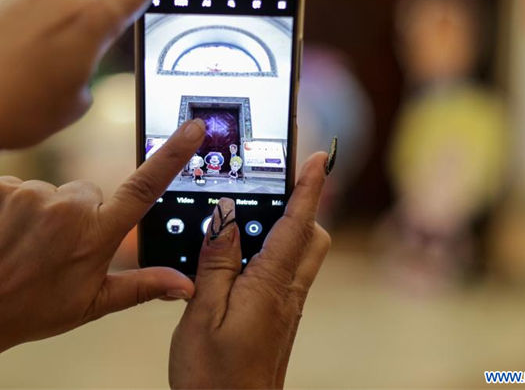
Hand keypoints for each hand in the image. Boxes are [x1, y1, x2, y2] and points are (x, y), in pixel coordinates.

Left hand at [0, 118, 205, 386]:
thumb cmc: (29, 310)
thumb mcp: (92, 304)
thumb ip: (143, 286)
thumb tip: (188, 285)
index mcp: (96, 235)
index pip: (144, 187)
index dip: (173, 155)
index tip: (193, 127)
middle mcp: (67, 207)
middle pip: (88, 192)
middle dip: (80, 214)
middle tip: (57, 250)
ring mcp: (30, 194)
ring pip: (52, 191)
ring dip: (44, 212)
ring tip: (25, 247)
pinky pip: (20, 186)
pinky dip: (14, 206)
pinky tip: (4, 234)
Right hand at [169, 153, 330, 388]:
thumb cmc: (213, 379)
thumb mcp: (203, 315)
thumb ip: (216, 263)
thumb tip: (225, 214)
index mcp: (270, 286)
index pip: (298, 224)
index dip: (311, 188)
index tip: (322, 157)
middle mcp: (286, 294)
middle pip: (312, 238)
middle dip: (303, 206)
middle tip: (276, 185)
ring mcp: (285, 310)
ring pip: (299, 257)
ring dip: (285, 230)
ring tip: (246, 219)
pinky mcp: (277, 322)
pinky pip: (283, 277)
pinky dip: (269, 256)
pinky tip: (236, 264)